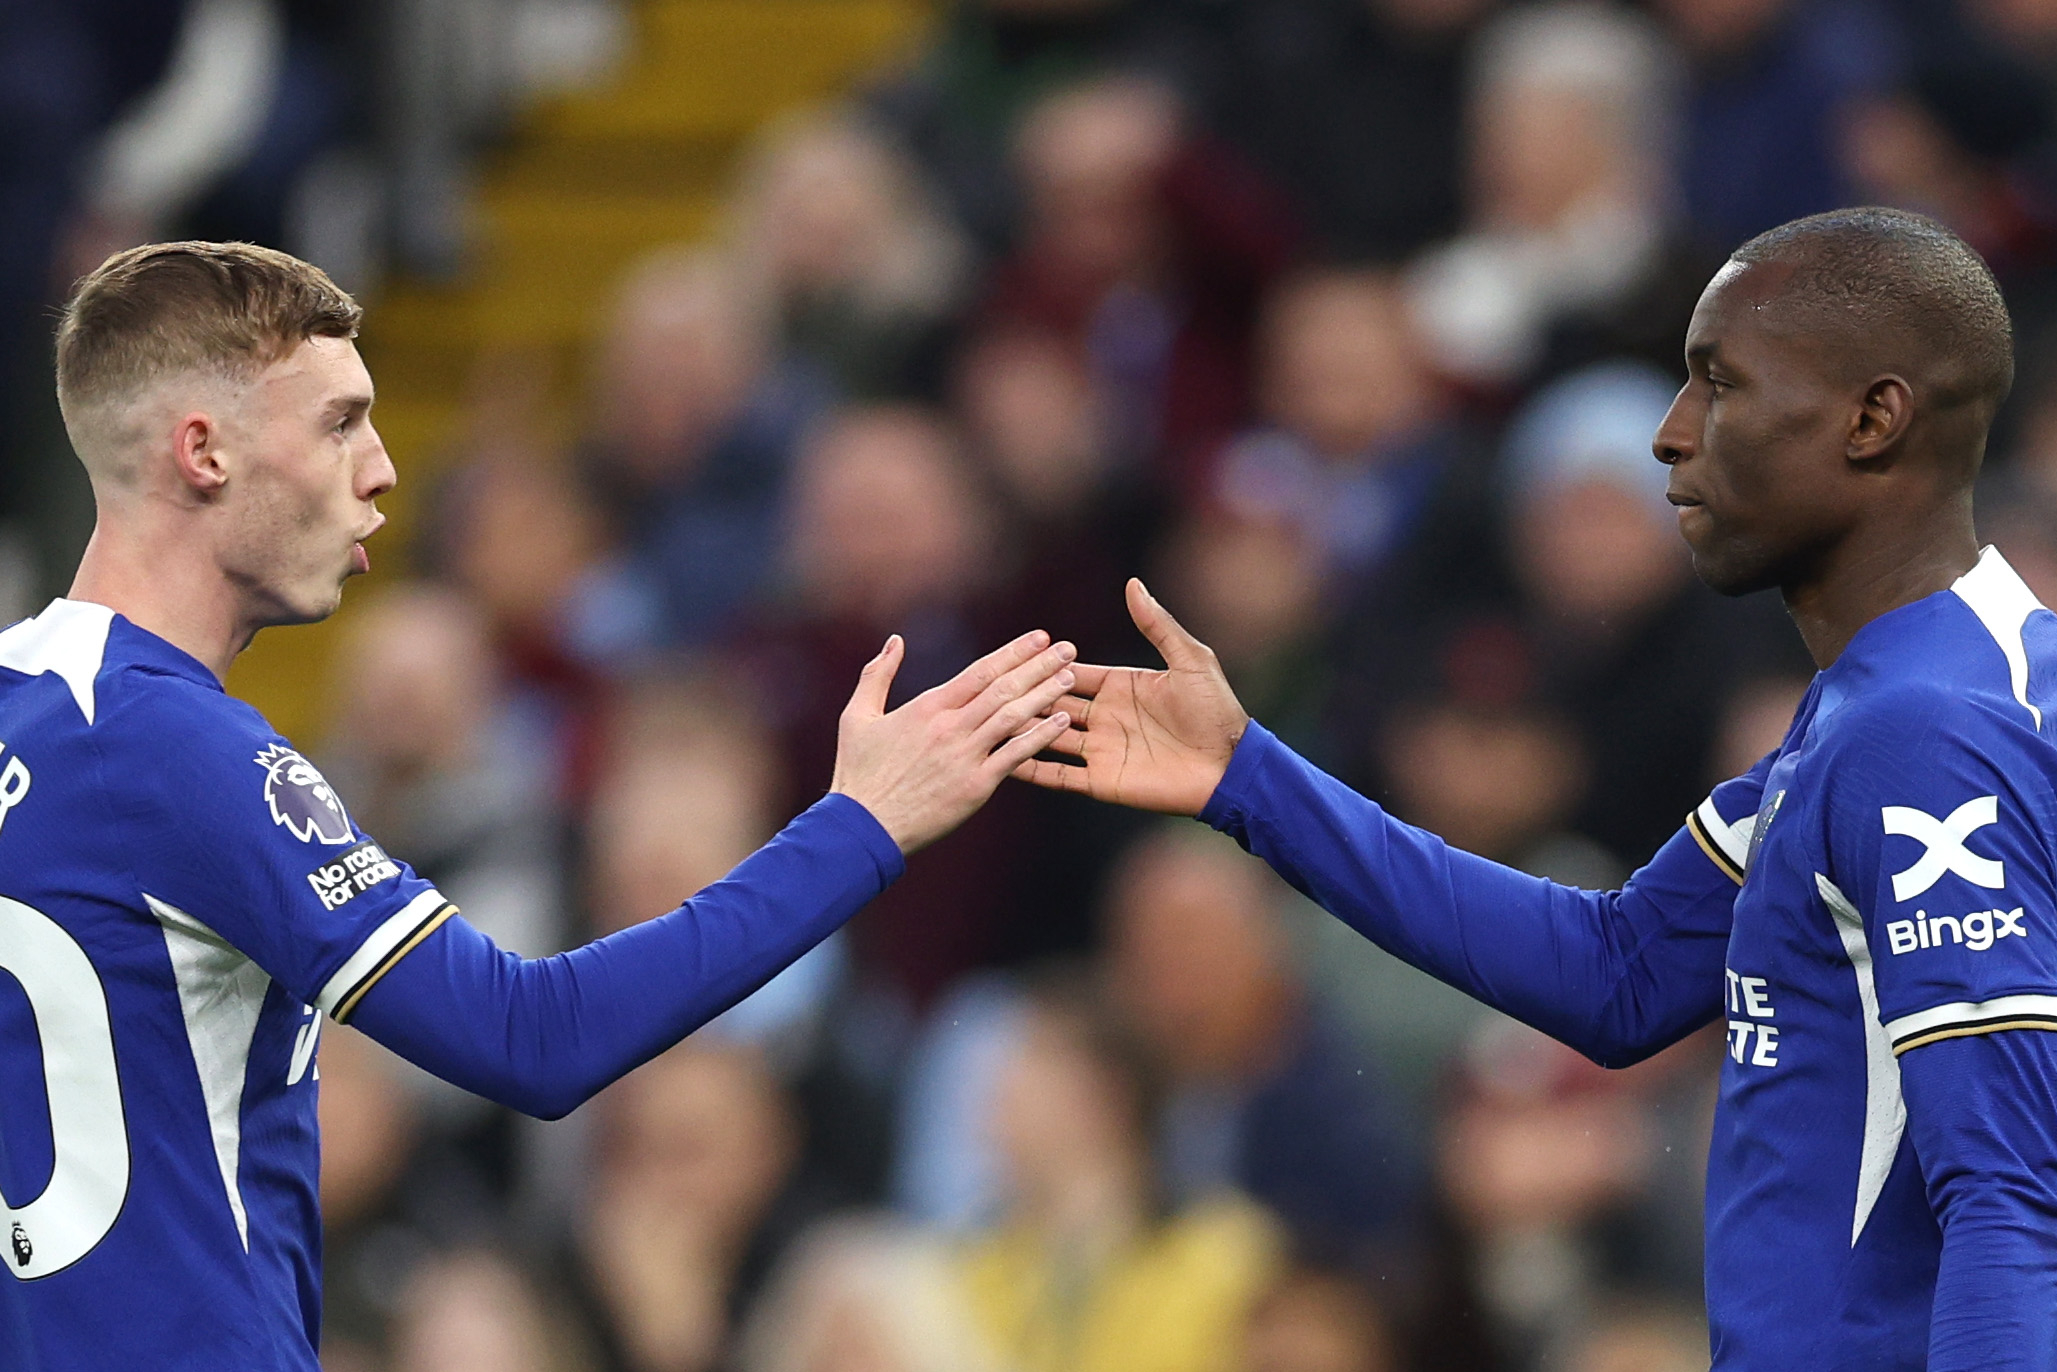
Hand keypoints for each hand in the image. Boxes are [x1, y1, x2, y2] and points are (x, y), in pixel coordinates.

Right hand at [832, 630, 1077, 853]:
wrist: (863, 827)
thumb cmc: (858, 773)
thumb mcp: (858, 717)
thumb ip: (877, 675)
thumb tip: (895, 640)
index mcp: (927, 707)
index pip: (980, 671)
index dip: (1013, 652)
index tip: (1039, 637)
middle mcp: (950, 727)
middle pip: (1003, 688)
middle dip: (1039, 665)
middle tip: (1068, 648)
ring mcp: (965, 756)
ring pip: (1013, 717)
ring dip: (1045, 695)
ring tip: (1071, 677)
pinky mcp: (975, 787)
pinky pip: (1014, 757)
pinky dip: (1040, 738)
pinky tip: (1061, 723)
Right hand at [1014, 579, 1249, 814]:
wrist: (1229, 767)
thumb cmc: (1216, 711)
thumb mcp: (1189, 659)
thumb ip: (1157, 624)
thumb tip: (1133, 584)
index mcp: (1121, 687)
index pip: (1073, 673)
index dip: (1047, 666)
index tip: (1017, 656)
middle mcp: (1104, 717)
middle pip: (1053, 704)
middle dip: (1026, 697)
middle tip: (991, 688)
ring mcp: (1101, 750)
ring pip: (1048, 737)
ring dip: (1021, 730)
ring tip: (985, 722)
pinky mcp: (1102, 781)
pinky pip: (1059, 776)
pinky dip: (1032, 769)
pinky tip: (1003, 760)